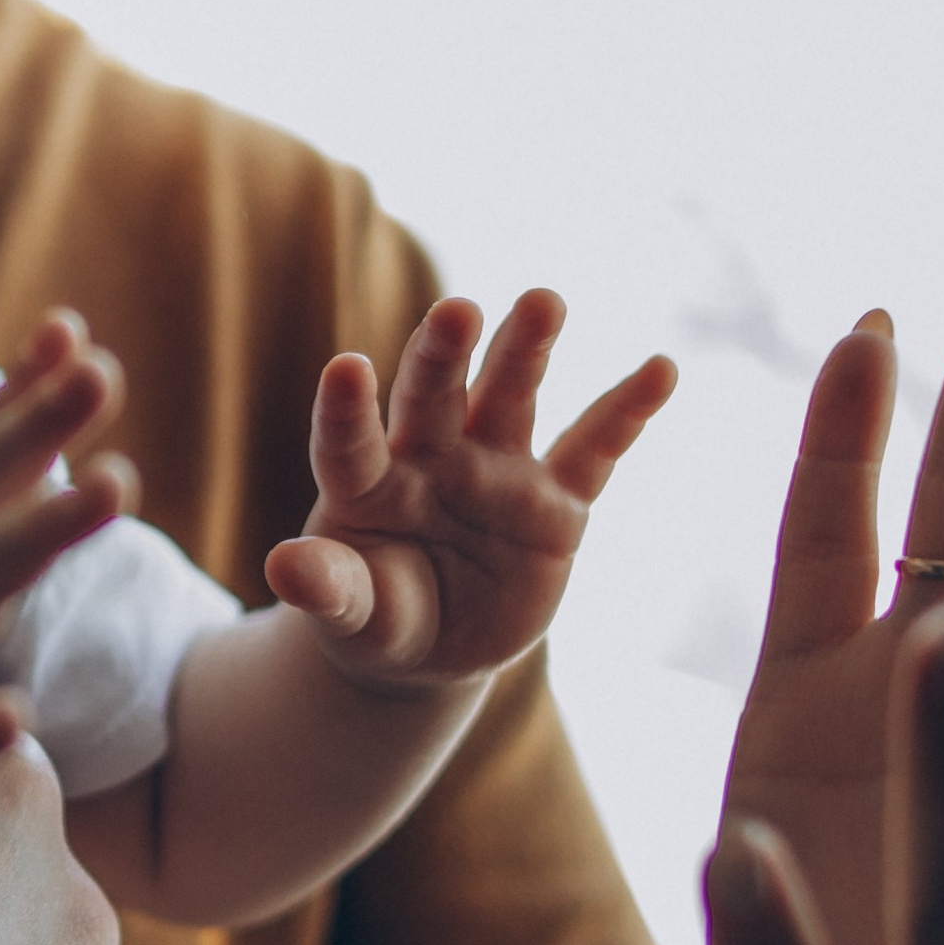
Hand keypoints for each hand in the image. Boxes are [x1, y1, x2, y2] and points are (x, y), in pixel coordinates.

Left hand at [262, 294, 673, 689]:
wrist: (433, 643)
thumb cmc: (376, 616)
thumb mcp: (351, 614)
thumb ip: (327, 589)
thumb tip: (282, 569)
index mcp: (369, 483)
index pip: (350, 442)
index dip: (347, 410)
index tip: (347, 369)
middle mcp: (432, 458)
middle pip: (434, 396)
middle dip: (444, 354)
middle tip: (457, 309)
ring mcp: (497, 472)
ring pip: (510, 398)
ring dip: (524, 350)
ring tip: (543, 300)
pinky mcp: (556, 503)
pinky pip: (593, 450)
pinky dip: (626, 411)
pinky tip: (661, 369)